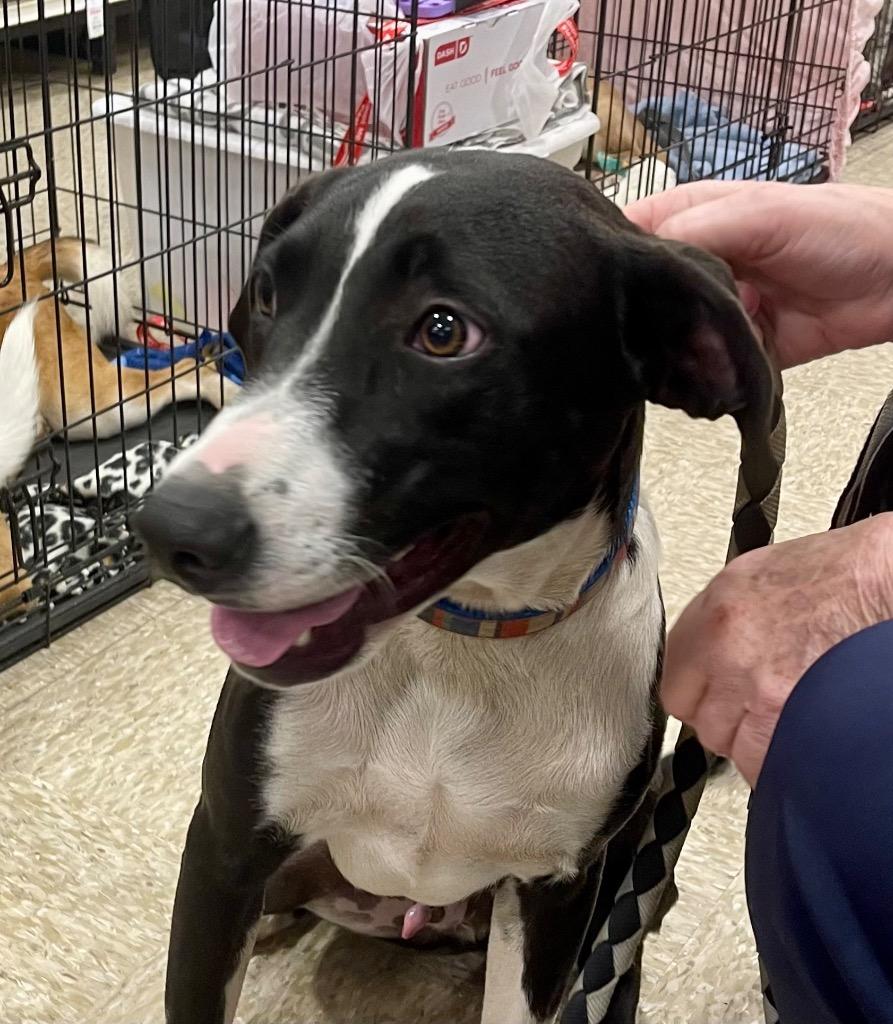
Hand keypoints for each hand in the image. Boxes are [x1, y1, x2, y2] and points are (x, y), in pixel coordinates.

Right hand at [625, 181, 892, 368]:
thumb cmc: (843, 228)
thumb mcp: (761, 211)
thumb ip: (698, 228)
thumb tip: (643, 261)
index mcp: (693, 218)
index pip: (630, 234)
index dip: (615, 258)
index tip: (610, 283)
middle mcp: (697, 265)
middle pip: (644, 296)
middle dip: (647, 315)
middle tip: (666, 324)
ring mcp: (713, 310)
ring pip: (667, 338)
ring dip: (677, 349)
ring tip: (701, 346)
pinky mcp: (733, 349)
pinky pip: (702, 368)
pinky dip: (703, 374)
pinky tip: (713, 368)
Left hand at [661, 513, 892, 786]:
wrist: (883, 580)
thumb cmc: (832, 575)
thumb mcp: (749, 578)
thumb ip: (712, 623)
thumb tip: (695, 660)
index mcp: (714, 614)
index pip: (674, 685)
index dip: (696, 697)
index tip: (711, 699)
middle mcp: (730, 651)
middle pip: (702, 721)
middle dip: (725, 720)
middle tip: (753, 707)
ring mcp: (764, 689)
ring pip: (732, 747)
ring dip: (753, 740)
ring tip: (780, 717)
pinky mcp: (797, 717)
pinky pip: (769, 763)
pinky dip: (780, 759)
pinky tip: (794, 735)